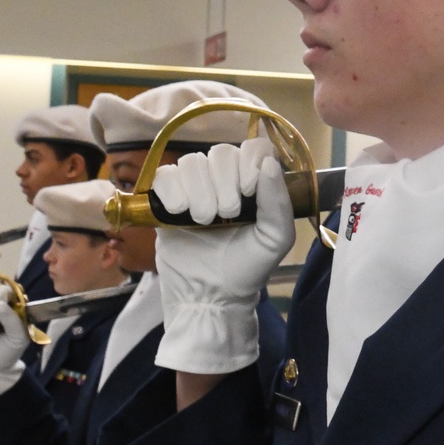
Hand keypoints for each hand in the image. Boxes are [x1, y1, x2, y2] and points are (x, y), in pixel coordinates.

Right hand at [152, 140, 295, 374]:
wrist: (211, 296)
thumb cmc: (247, 268)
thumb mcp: (275, 239)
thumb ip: (278, 202)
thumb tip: (269, 164)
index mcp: (254, 184)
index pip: (253, 149)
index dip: (249, 163)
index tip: (249, 192)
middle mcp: (225, 181)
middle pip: (221, 153)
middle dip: (224, 184)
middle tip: (226, 216)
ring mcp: (194, 189)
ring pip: (192, 162)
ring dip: (200, 191)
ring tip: (203, 221)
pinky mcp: (167, 200)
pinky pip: (165, 176)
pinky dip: (172, 191)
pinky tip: (179, 214)